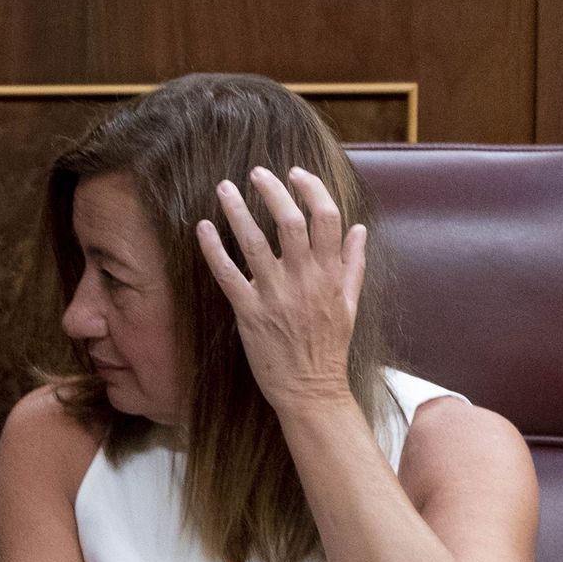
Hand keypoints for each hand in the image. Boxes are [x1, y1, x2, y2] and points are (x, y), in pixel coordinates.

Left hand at [195, 166, 366, 414]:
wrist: (311, 389)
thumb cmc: (329, 347)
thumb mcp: (351, 304)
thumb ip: (353, 264)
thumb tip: (360, 229)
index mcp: (331, 273)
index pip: (327, 217)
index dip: (311, 189)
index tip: (295, 173)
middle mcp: (305, 279)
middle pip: (289, 221)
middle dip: (272, 190)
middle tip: (256, 172)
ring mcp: (275, 295)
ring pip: (255, 241)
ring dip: (237, 210)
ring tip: (224, 188)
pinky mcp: (249, 312)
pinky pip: (227, 273)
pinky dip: (213, 248)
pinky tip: (203, 227)